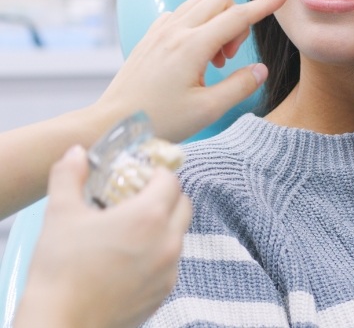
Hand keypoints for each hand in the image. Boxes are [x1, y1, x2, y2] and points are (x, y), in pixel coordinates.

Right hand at [15, 145, 190, 327]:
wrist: (59, 325)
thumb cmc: (61, 269)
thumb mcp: (60, 213)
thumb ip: (70, 175)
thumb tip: (76, 153)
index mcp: (149, 216)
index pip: (170, 180)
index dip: (156, 173)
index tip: (139, 175)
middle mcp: (168, 241)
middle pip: (183, 204)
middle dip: (166, 195)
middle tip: (139, 197)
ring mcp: (169, 269)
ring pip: (179, 234)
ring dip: (165, 224)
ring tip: (133, 229)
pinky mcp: (164, 293)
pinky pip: (171, 262)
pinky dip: (159, 252)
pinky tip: (132, 257)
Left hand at [95, 0, 289, 141]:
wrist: (112, 124)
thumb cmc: (159, 121)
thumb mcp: (208, 110)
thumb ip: (240, 86)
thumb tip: (260, 69)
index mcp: (192, 46)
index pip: (239, 16)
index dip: (265, 5)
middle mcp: (175, 31)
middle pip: (220, 1)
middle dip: (236, 23)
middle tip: (228, 59)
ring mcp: (159, 31)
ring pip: (199, 4)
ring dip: (215, 22)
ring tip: (210, 59)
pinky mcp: (149, 37)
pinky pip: (180, 14)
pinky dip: (195, 25)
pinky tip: (191, 54)